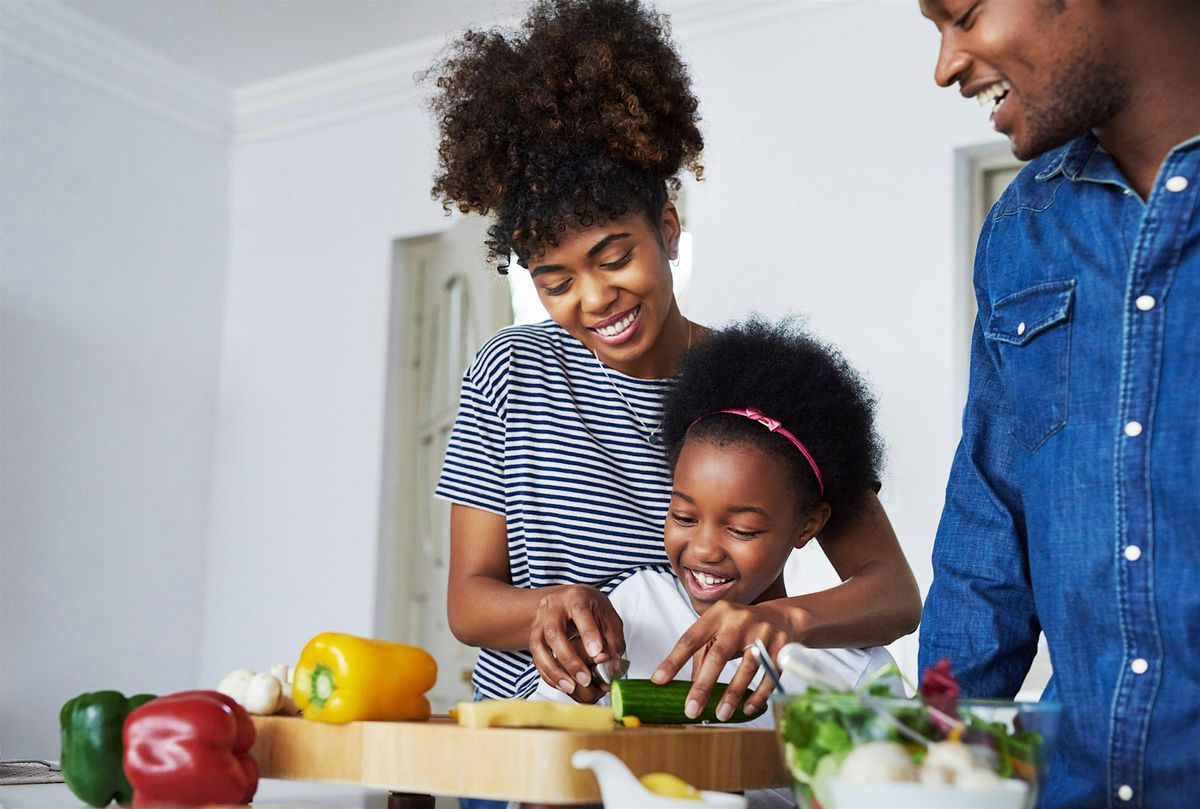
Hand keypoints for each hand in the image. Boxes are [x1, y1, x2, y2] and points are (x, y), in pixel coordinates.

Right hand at [529, 584, 624, 697]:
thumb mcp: (609, 618)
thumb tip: (606, 661)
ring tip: (571, 688)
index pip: (580, 612)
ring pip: (539, 646)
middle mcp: (553, 606)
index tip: (597, 654)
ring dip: (554, 671)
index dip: (588, 634)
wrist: (567, 600)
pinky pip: (535, 658)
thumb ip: (612, 639)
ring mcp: (539, 621)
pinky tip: (561, 685)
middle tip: (585, 680)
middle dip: (569, 659)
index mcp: (575, 597)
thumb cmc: (591, 610)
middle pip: (554, 632)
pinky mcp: (532, 637)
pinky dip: (547, 674)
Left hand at [650, 600, 795, 720]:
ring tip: (720, 714)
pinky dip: (757, 695)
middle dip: (703, 685)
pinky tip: (746, 708)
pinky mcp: (782, 646)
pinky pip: (769, 676)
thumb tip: (686, 687)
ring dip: (732, 695)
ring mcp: (763, 632)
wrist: (781, 616)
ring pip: (746, 668)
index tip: (659, 681)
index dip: (673, 660)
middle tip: (691, 709)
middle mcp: (739, 620)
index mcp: (717, 614)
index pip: (691, 638)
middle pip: (719, 655)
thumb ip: (702, 655)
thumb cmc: (740, 627)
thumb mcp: (718, 631)